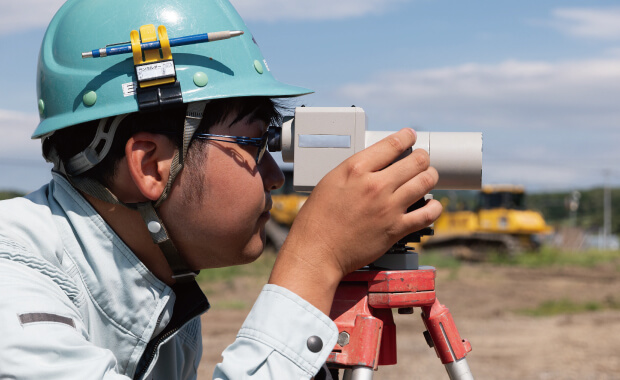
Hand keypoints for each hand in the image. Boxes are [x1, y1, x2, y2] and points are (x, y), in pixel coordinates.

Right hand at [269, 128, 442, 313]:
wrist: (317, 251)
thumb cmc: (317, 219)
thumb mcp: (330, 181)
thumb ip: (354, 170)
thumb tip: (374, 163)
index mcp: (356, 169)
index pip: (392, 144)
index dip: (406, 136)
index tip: (410, 136)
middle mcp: (375, 185)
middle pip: (416, 161)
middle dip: (421, 158)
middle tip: (420, 160)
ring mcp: (388, 207)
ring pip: (426, 181)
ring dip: (430, 176)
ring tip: (427, 177)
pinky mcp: (396, 229)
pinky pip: (428, 214)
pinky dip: (434, 206)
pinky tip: (430, 204)